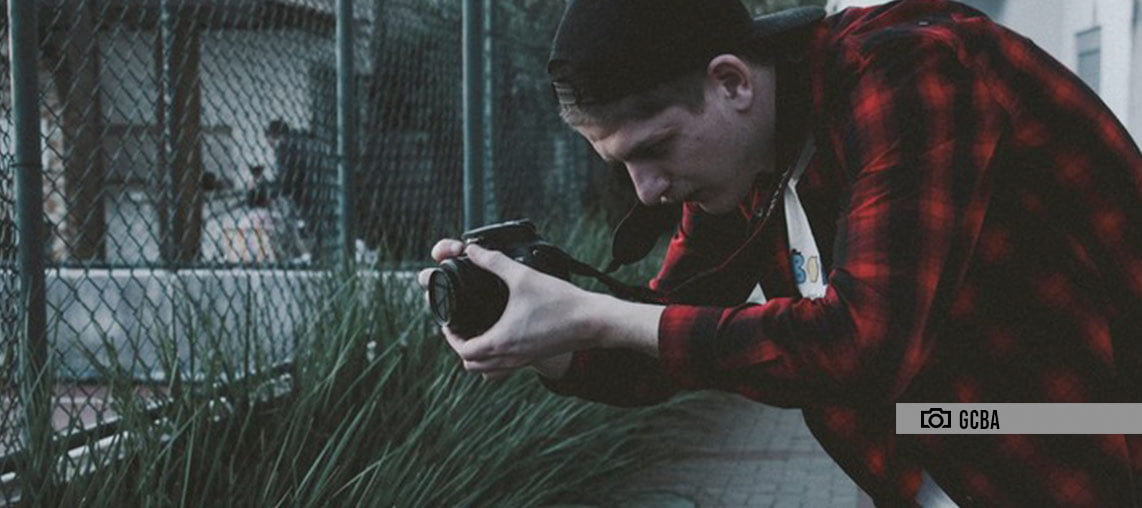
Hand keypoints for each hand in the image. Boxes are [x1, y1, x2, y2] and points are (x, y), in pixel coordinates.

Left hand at [417, 239, 574, 379]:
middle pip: (472, 364)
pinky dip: (495, 358)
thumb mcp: (523, 276)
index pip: (463, 350)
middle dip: (461, 346)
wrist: (593, 321)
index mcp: (500, 341)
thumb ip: (494, 261)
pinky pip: (505, 367)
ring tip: (478, 332)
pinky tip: (501, 335)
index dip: (450, 336)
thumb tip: (472, 250)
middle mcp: (509, 356)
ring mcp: (522, 361)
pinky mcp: (534, 358)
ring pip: (488, 370)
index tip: (449, 321)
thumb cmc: (560, 302)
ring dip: (478, 355)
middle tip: (460, 326)